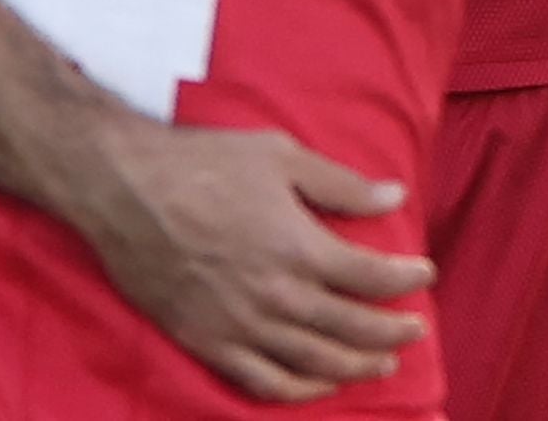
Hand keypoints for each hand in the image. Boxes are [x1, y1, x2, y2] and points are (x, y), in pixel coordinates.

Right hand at [77, 119, 431, 403]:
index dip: (405, 279)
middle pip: (350, 325)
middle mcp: (273, 295)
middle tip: (417, 328)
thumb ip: (342, 185)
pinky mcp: (204, 342)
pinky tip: (319, 386)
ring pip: (312, 361)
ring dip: (354, 365)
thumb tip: (395, 196)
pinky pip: (259, 380)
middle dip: (391, 330)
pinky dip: (297, 390)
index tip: (424, 274)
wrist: (123, 189)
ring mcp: (237, 326)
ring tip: (384, 362)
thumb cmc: (204, 164)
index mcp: (298, 247)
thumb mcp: (283, 157)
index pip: (370, 276)